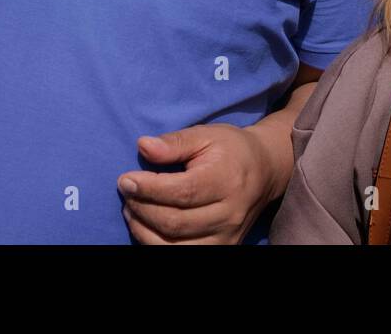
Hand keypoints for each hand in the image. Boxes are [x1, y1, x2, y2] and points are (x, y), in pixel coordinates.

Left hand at [118, 124, 279, 243]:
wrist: (264, 171)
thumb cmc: (230, 150)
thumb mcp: (205, 135)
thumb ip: (174, 142)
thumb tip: (143, 146)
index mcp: (227, 180)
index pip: (182, 192)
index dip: (148, 188)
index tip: (125, 179)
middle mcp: (229, 214)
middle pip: (175, 222)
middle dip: (142, 208)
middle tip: (126, 191)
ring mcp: (227, 237)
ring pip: (174, 246)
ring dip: (144, 230)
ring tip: (131, 209)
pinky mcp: (223, 249)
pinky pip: (181, 256)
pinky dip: (155, 244)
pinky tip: (144, 226)